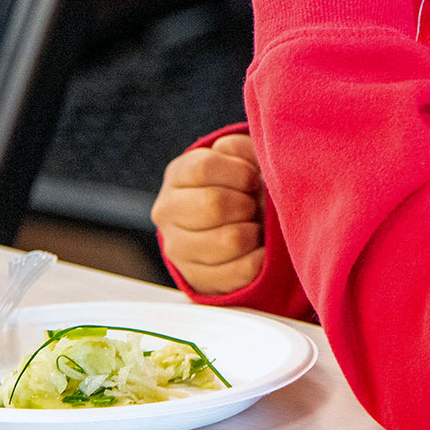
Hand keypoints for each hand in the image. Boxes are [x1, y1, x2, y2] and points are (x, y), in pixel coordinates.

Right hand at [151, 134, 264, 295]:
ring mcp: (178, 248)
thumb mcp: (238, 158)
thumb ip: (240, 149)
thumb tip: (242, 156)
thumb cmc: (238, 186)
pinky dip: (259, 259)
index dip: (238, 172)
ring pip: (228, 241)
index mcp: (178, 175)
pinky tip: (261, 250)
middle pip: (214, 204)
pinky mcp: (196, 279)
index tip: (253, 178)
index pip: (203, 167)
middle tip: (252, 205)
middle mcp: (167, 211)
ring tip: (254, 227)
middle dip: (246, 204)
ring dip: (253, 232)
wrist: (229, 226)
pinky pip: (238, 272)